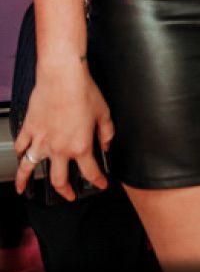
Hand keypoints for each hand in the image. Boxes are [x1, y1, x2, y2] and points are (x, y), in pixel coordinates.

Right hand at [15, 70, 113, 199]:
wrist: (62, 76)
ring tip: (23, 189)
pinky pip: (21, 146)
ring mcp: (41, 140)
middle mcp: (59, 149)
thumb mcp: (104, 113)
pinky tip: (20, 157)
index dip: (98, 182)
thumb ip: (106, 132)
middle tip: (67, 195)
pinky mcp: (30, 129)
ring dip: (25, 181)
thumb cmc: (83, 91)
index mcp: (80, 146)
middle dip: (64, 191)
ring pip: (30, 168)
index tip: (101, 184)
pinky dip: (20, 154)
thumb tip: (106, 144)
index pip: (90, 172)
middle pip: (59, 180)